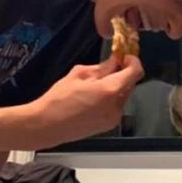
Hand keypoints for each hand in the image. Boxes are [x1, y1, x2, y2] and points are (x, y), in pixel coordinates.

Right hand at [24, 55, 142, 149]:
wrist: (47, 126)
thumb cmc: (58, 99)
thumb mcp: (78, 75)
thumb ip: (101, 68)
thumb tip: (113, 62)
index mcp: (110, 90)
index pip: (135, 72)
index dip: (133, 61)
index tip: (124, 56)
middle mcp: (116, 106)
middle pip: (130, 84)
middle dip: (122, 74)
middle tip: (109, 66)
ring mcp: (113, 118)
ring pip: (123, 96)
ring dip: (116, 86)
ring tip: (96, 84)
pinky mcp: (108, 126)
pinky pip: (116, 107)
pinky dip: (111, 98)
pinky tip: (94, 97)